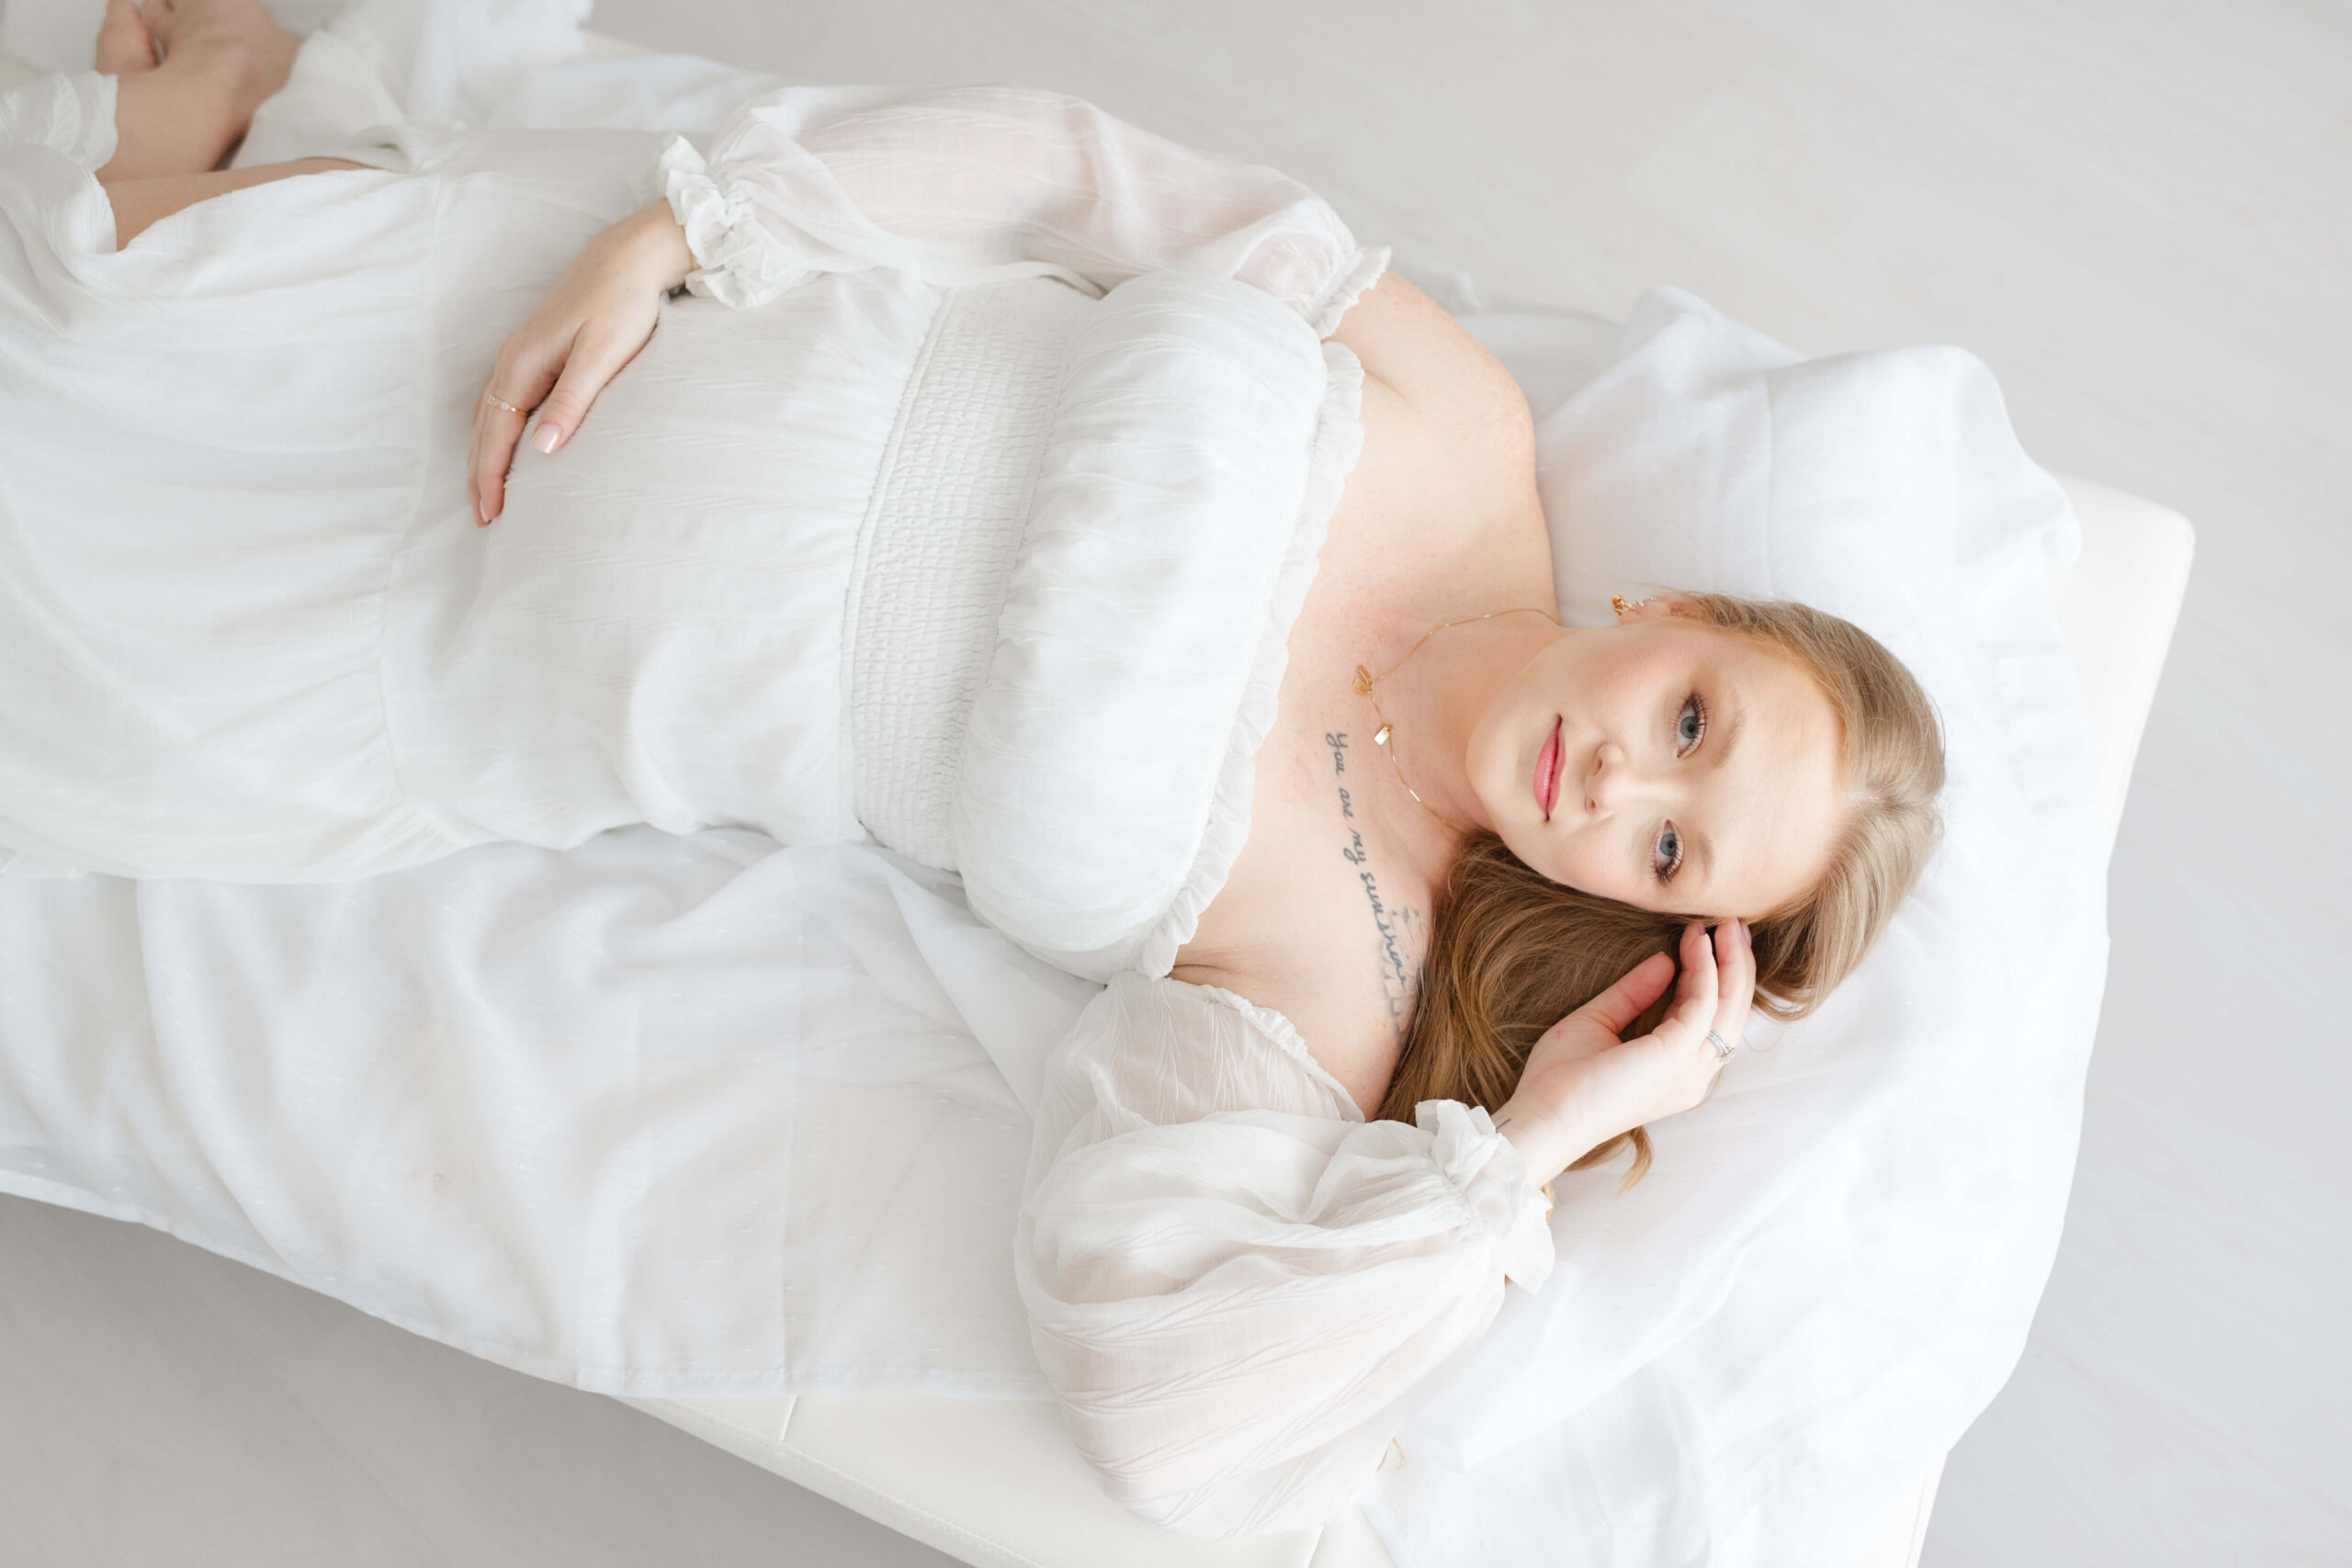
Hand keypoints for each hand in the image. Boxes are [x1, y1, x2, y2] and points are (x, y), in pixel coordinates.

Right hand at [469, 203, 695, 524]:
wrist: (630, 257)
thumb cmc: (622, 304)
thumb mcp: (601, 357)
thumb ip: (572, 402)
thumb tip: (540, 450)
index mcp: (523, 364)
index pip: (496, 434)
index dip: (490, 477)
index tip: (490, 514)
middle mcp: (513, 360)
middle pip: (484, 429)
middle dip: (478, 475)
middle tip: (482, 518)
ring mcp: (521, 353)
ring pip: (491, 415)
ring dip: (485, 455)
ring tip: (487, 492)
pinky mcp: (536, 350)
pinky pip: (505, 401)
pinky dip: (498, 431)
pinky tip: (507, 445)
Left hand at [1493, 918, 1756, 1187]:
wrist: (1543, 1115)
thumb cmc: (1562, 1080)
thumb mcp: (1600, 1022)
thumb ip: (1632, 994)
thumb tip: (1663, 962)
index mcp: (1678, 1073)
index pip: (1709, 1019)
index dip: (1712, 976)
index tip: (1703, 938)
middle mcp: (1693, 1075)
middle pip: (1733, 1013)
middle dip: (1737, 966)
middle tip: (1732, 925)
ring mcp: (1689, 1068)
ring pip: (1730, 1007)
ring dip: (1730, 961)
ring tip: (1726, 925)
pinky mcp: (1677, 1055)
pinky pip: (1705, 1002)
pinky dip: (1706, 968)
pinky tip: (1698, 943)